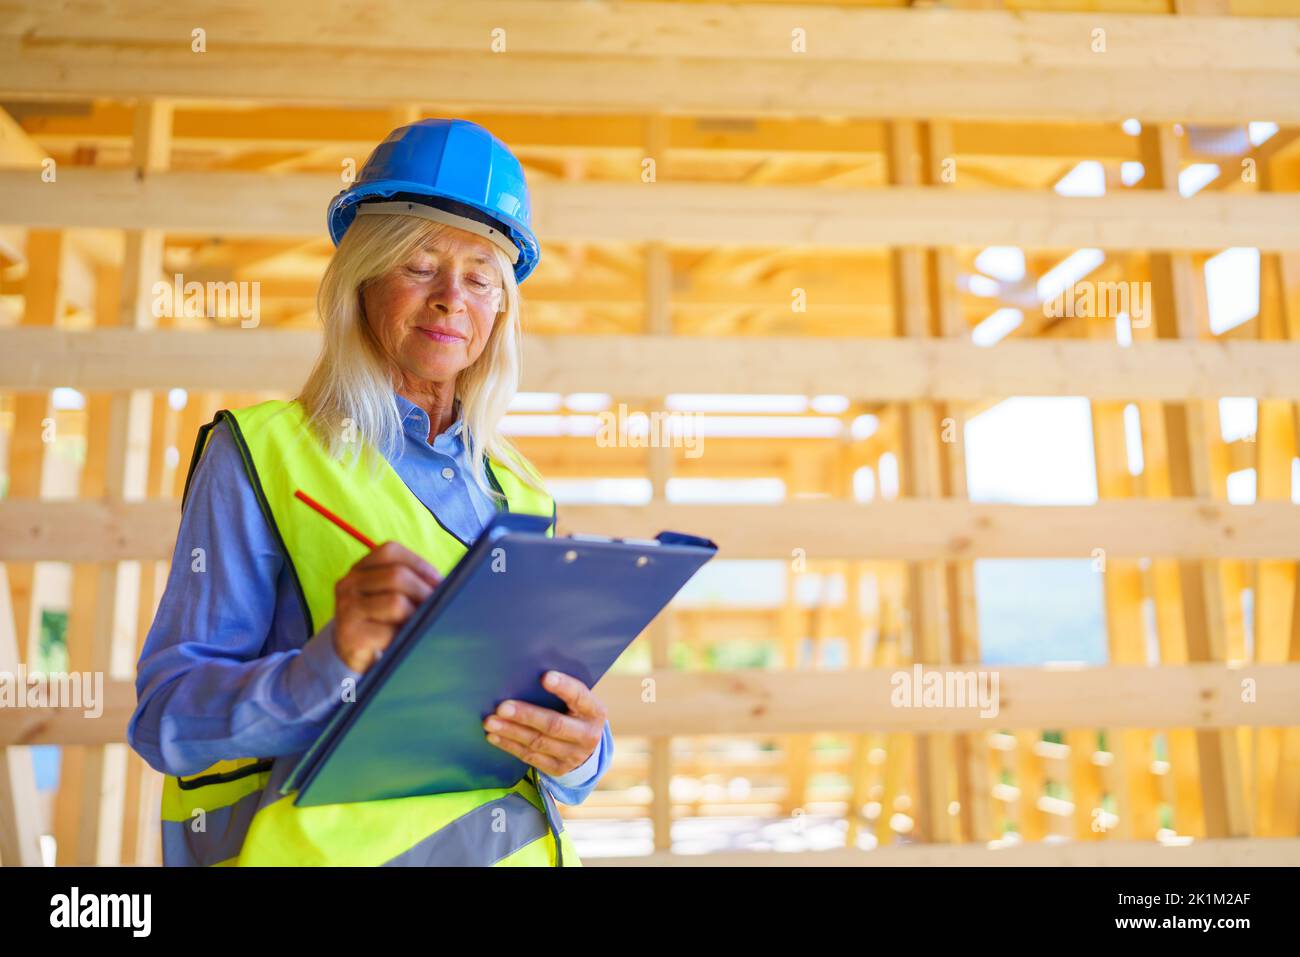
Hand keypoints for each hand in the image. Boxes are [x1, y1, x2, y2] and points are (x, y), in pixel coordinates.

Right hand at [332, 541, 441, 672]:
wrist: (352, 655)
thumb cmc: (380, 622)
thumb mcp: (391, 595)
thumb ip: (412, 583)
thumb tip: (444, 585)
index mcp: (360, 568)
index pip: (390, 551)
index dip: (419, 565)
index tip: (438, 582)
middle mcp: (348, 583)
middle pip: (396, 575)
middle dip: (423, 591)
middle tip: (436, 607)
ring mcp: (347, 608)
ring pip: (396, 602)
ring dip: (415, 615)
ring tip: (416, 625)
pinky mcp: (350, 634)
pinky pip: (389, 631)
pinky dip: (402, 636)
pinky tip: (400, 641)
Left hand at [483, 671, 605, 777]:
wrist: (586, 747)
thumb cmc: (575, 712)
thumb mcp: (578, 701)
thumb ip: (562, 691)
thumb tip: (525, 675)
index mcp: (595, 711)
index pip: (580, 697)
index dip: (564, 687)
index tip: (545, 677)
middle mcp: (587, 735)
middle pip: (554, 725)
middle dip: (526, 715)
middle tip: (502, 707)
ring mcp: (573, 755)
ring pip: (538, 742)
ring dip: (511, 731)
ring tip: (490, 722)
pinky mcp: (558, 768)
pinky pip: (530, 757)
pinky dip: (510, 745)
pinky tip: (494, 736)